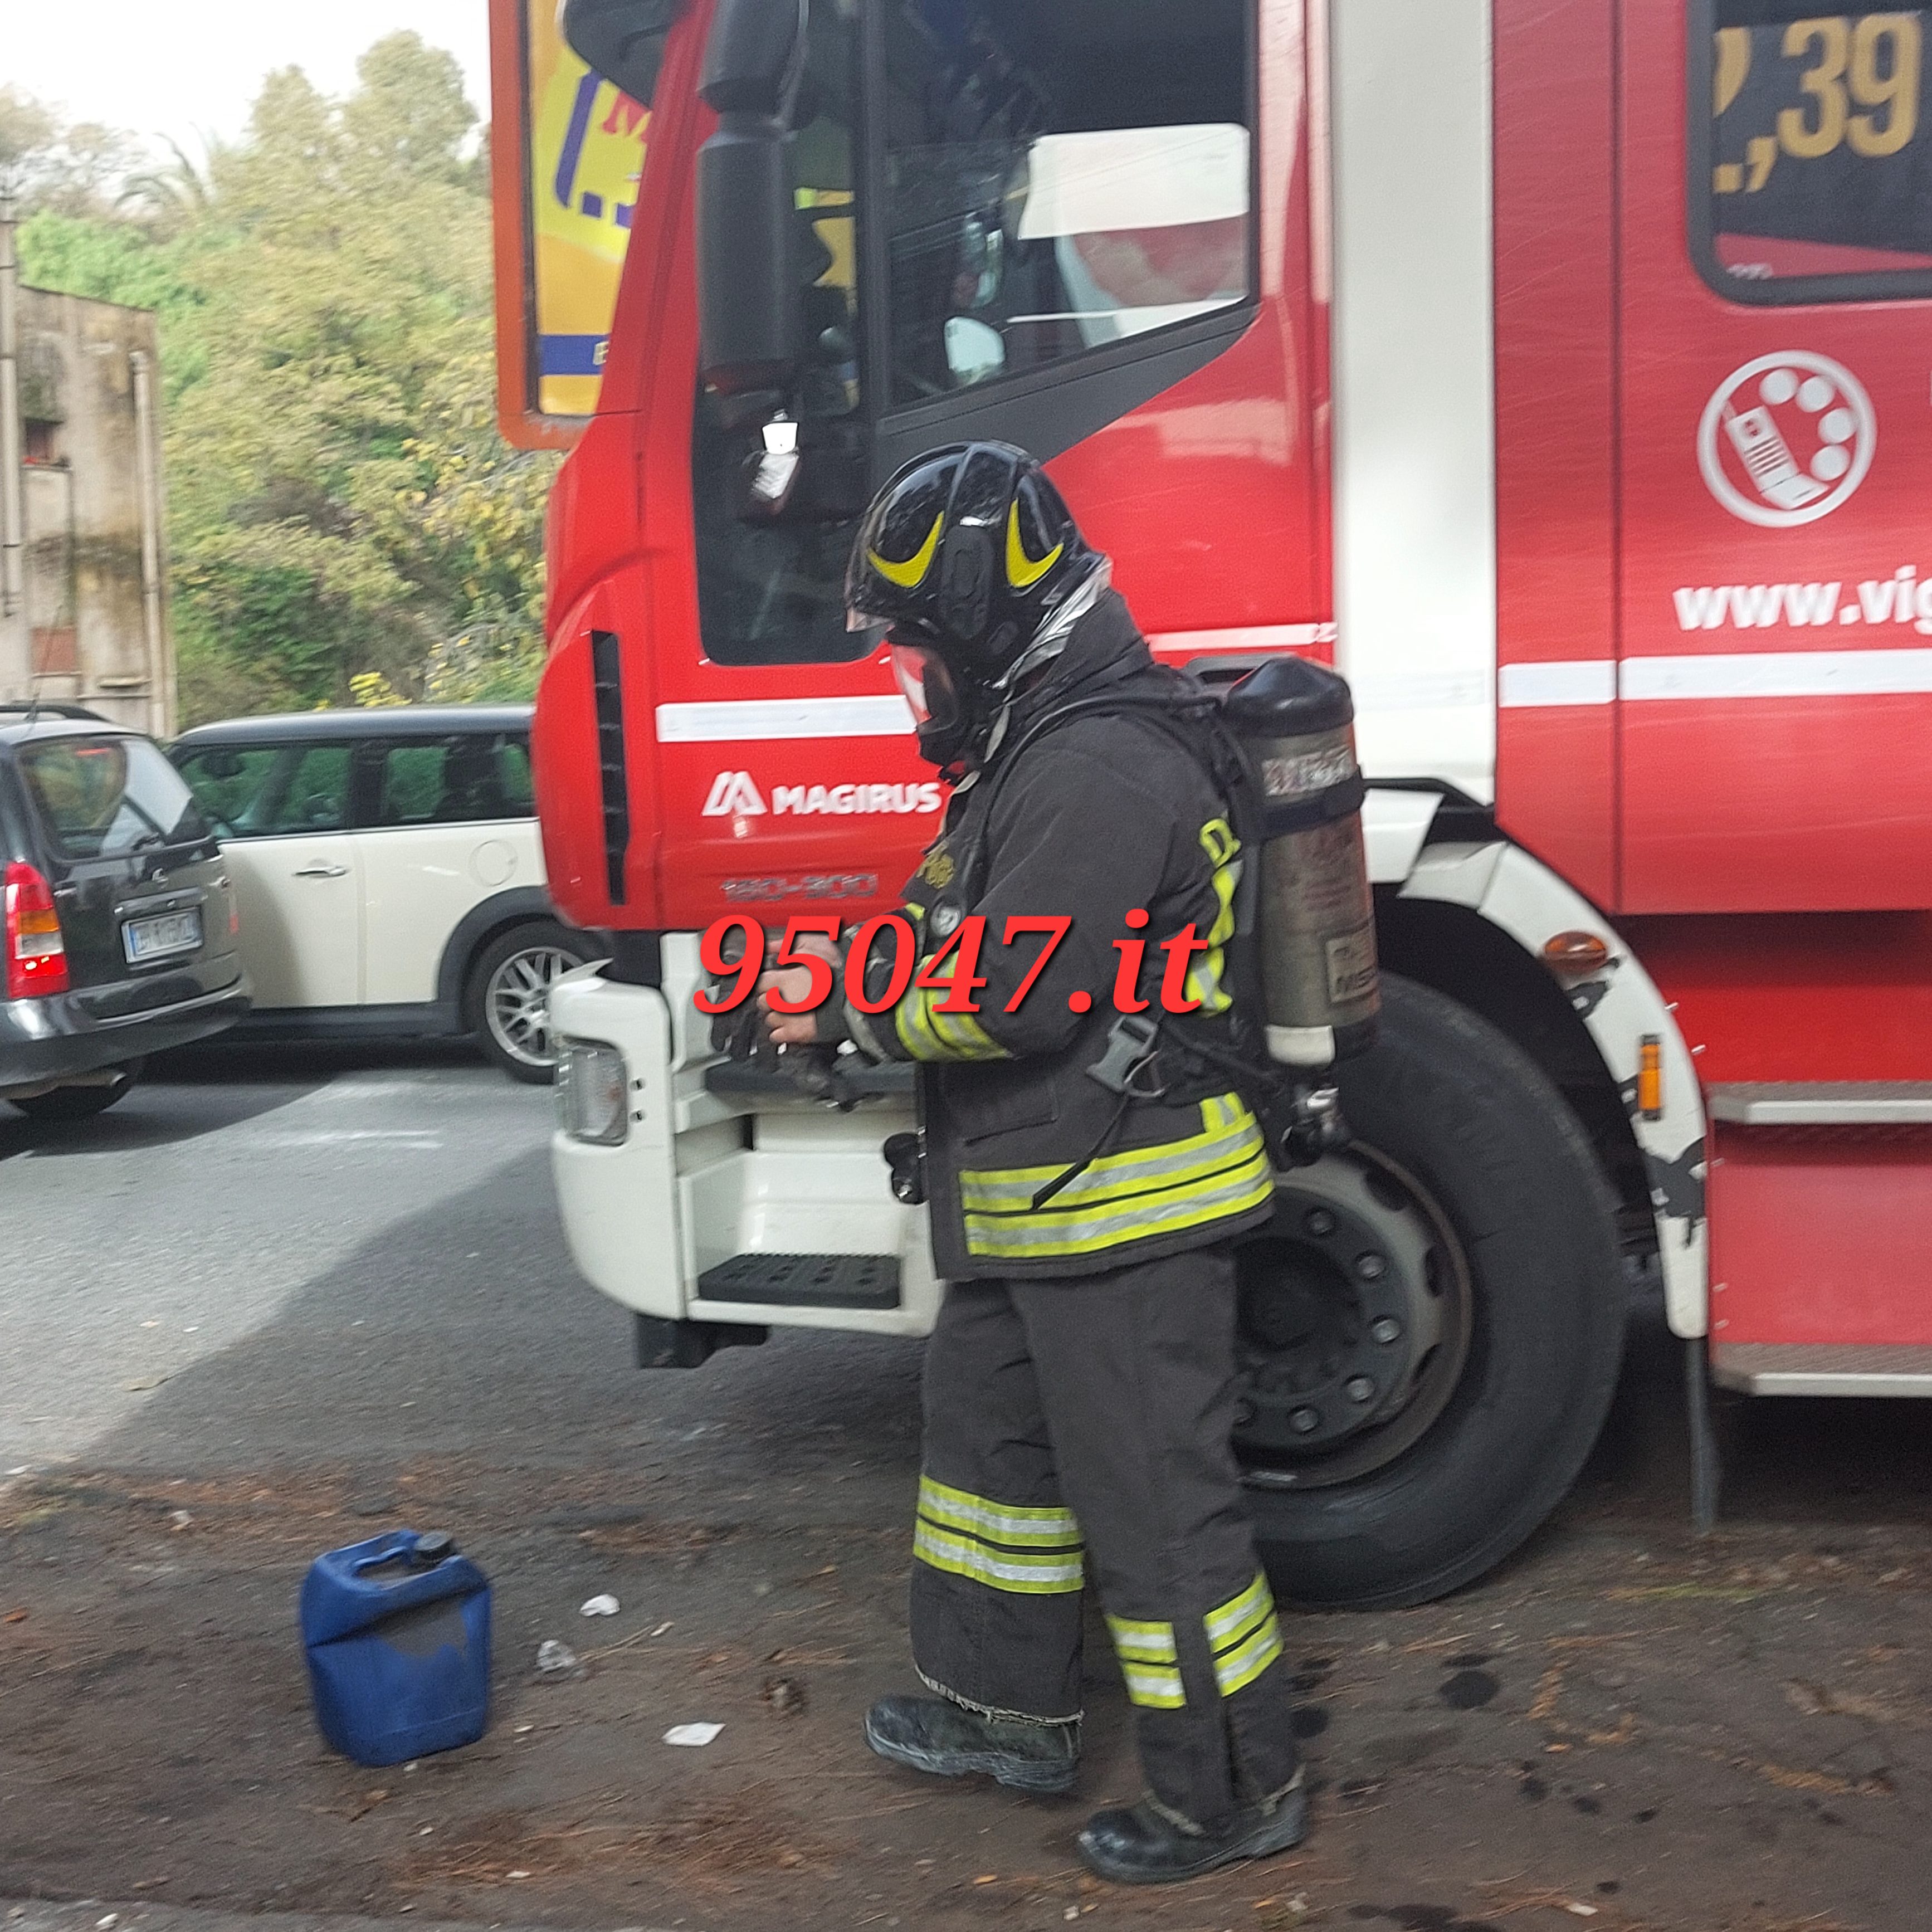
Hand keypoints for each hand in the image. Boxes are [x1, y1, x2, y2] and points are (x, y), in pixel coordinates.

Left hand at [759, 931, 841, 1047]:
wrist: (850, 1001)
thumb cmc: (833, 976)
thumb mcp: (810, 951)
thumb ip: (786, 948)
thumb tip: (770, 946)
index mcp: (781, 980)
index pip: (759, 983)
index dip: (767, 983)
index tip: (773, 983)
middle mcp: (779, 1000)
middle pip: (762, 1002)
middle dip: (771, 1000)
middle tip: (786, 997)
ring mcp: (785, 1018)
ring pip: (770, 1019)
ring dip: (778, 1016)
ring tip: (793, 1011)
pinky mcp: (794, 1034)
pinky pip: (776, 1036)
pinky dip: (782, 1033)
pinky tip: (791, 1025)